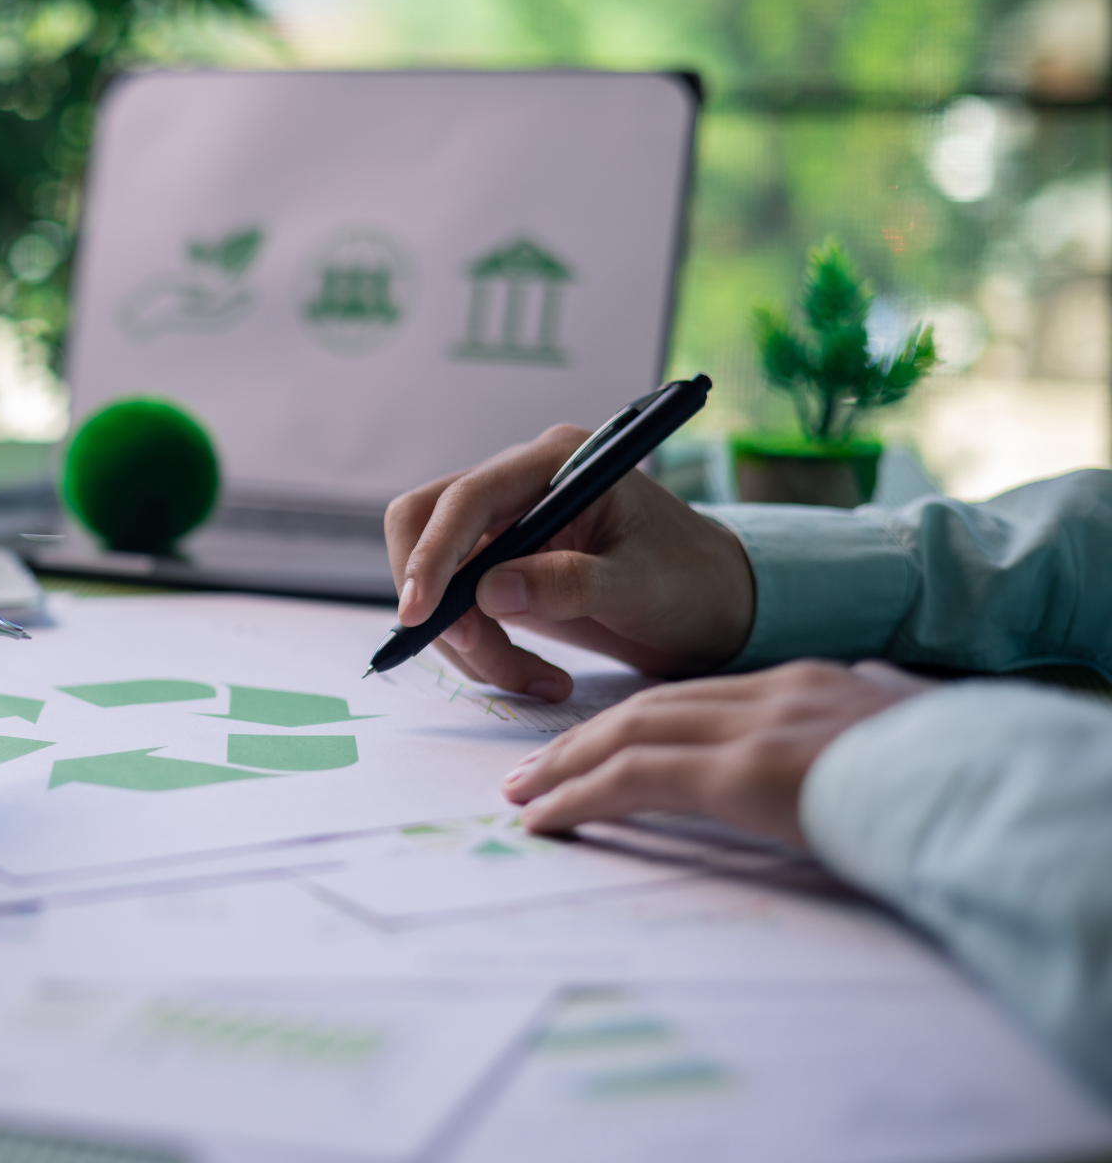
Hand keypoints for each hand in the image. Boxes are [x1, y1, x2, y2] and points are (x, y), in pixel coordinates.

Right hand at [385, 424, 756, 700]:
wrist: (717, 604)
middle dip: (437, 595)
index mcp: (557, 462)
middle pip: (426, 524)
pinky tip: (534, 673)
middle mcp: (521, 483)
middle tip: (473, 650)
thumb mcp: (640, 584)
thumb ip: (568, 583)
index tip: (422, 613)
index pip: (467, 498)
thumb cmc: (693, 580)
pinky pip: (460, 605)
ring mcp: (508, 524)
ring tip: (533, 678)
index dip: (432, 554)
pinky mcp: (503, 564)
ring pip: (438, 575)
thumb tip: (489, 593)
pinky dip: (482, 648)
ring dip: (466, 637)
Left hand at [502, 660, 934, 844]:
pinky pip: (632, 781)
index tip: (597, 744)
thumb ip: (868, 712)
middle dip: (582, 739)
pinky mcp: (738, 773)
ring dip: (564, 766)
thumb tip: (864, 700)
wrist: (981, 786)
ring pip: (627, 735)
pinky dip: (578, 797)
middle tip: (530, 768)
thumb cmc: (955, 772)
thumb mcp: (906, 729)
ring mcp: (751, 729)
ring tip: (520, 795)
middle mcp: (768, 694)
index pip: (696, 697)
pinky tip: (544, 820)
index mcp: (805, 683)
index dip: (637, 720)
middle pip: (648, 709)